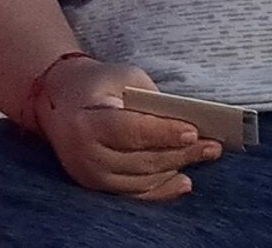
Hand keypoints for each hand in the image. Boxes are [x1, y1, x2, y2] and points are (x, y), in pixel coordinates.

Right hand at [32, 57, 222, 200]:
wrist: (58, 102)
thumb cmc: (99, 84)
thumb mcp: (125, 77)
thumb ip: (153, 99)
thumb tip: (189, 119)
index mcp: (87, 122)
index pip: (130, 131)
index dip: (163, 133)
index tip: (194, 132)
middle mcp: (84, 155)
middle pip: (139, 159)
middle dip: (181, 153)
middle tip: (213, 145)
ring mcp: (88, 175)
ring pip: (140, 179)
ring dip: (176, 169)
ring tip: (206, 155)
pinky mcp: (95, 186)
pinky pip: (132, 194)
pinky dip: (160, 190)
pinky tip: (184, 182)